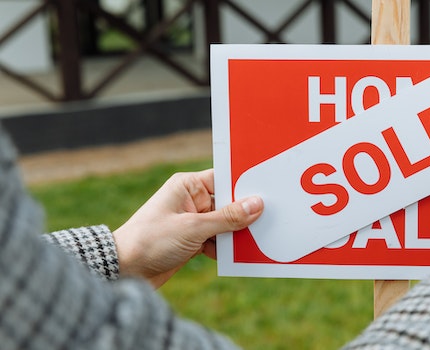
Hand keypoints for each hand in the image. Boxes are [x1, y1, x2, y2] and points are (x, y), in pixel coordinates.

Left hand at [113, 169, 262, 287]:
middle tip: (268, 220)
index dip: (245, 186)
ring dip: (236, 234)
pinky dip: (226, 248)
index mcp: (187, 186)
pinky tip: (236, 255)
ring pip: (225, 223)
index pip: (224, 179)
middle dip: (244, 214)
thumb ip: (227, 218)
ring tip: (253, 241)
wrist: (123, 270)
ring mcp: (192, 221)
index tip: (268, 192)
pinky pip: (218, 240)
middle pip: (228, 203)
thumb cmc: (150, 241)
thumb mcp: (193, 228)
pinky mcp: (192, 240)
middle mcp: (191, 200)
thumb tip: (256, 204)